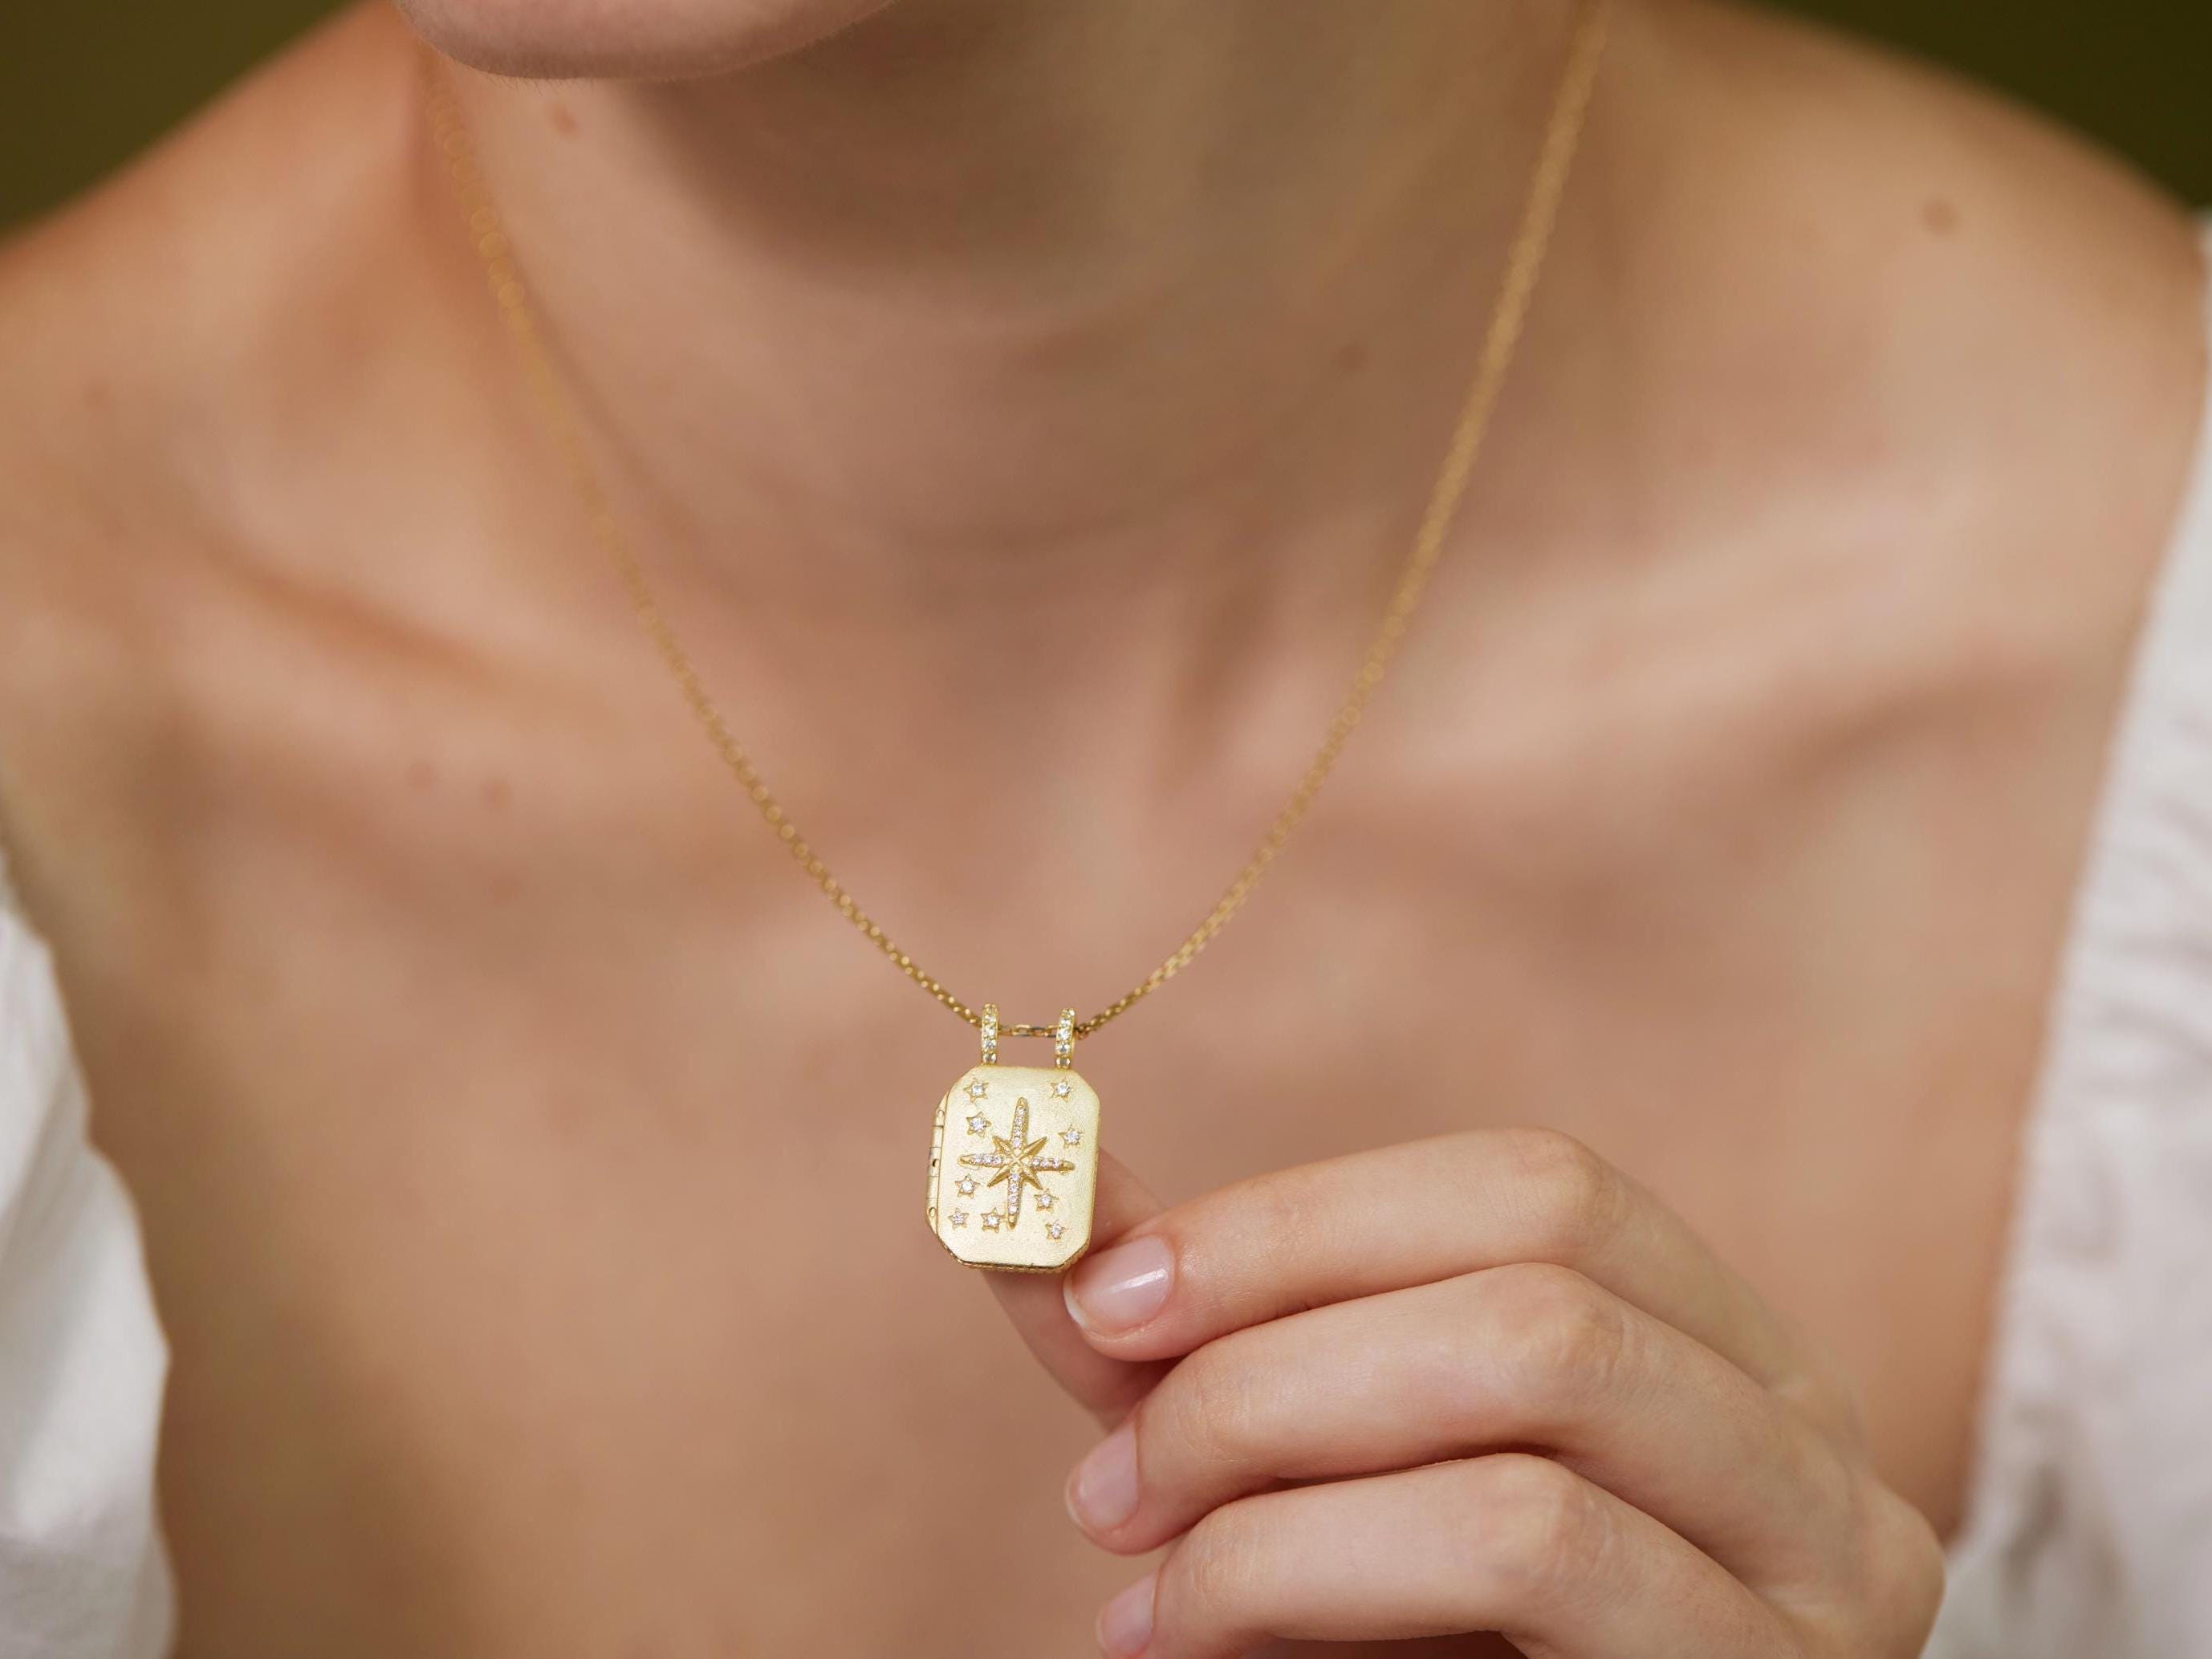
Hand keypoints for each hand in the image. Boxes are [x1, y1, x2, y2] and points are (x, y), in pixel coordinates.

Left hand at [990, 1130, 1942, 1657]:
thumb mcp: (1304, 1479)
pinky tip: (1198, 1646)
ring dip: (1276, 1474)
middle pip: (1537, 1283)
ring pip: (1536, 1407)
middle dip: (1270, 1354)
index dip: (1301, 1218)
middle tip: (1106, 1478)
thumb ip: (1198, 1351)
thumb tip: (1027, 1213)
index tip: (1104, 1290)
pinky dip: (1308, 1573)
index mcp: (1724, 1352)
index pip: (1540, 1188)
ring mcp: (1822, 1579)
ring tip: (1139, 1583)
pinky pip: (1531, 1549)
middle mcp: (1813, 1449)